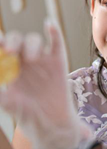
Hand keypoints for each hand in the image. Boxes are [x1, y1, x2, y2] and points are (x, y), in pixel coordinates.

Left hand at [0, 21, 92, 148]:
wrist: (51, 124)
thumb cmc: (27, 115)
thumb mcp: (8, 104)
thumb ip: (2, 95)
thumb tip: (2, 87)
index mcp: (8, 68)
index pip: (1, 50)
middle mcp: (24, 61)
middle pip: (16, 41)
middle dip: (11, 41)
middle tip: (9, 51)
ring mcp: (41, 60)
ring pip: (34, 41)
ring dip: (30, 44)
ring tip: (31, 59)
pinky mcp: (58, 62)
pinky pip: (56, 43)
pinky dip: (54, 32)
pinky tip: (49, 25)